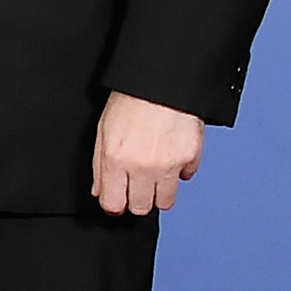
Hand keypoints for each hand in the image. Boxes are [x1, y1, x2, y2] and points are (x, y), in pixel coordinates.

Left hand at [91, 90, 204, 216]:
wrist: (162, 82)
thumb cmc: (130, 101)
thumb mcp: (104, 131)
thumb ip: (100, 165)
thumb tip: (100, 191)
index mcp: (115, 160)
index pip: (114, 204)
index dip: (115, 204)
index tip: (118, 199)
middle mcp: (142, 167)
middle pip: (141, 208)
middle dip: (137, 200)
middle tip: (137, 185)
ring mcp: (169, 164)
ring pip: (165, 202)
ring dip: (160, 192)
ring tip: (155, 174)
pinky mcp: (191, 158)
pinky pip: (187, 178)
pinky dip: (180, 171)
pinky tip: (172, 154)